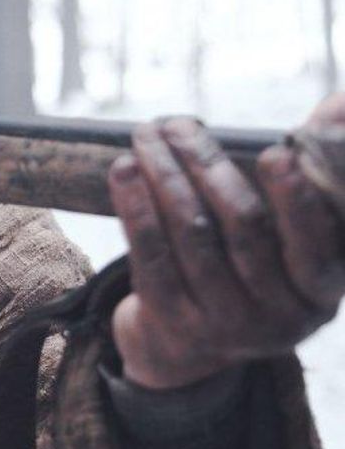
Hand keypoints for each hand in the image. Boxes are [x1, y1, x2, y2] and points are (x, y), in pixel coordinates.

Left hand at [106, 99, 344, 388]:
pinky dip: (135, 207)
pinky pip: (152, 256)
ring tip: (146, 135)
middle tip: (177, 125)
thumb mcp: (297, 233)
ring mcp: (226, 326)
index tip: (274, 152)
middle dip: (206, 165)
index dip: (296, 200)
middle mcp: (279, 318)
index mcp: (319, 291)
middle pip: (244, 228)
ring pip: (193, 236)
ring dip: (164, 176)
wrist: (202, 343)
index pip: (314, 248)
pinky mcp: (176, 323)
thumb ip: (315, 171)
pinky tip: (124, 171)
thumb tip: (339, 104)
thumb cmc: (258, 263)